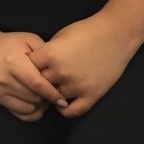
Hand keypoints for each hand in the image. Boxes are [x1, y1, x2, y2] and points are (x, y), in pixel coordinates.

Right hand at [0, 30, 65, 121]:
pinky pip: (19, 114)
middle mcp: (5, 79)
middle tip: (54, 94)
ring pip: (28, 108)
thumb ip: (45, 53)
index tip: (63, 100)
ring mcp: (0, 91)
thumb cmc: (10, 43)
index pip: (36, 84)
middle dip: (47, 99)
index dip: (51, 94)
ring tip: (44, 97)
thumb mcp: (29, 40)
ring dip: (40, 106)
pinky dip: (31, 113)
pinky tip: (36, 105)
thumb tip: (58, 73)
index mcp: (15, 62)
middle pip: (34, 98)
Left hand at [26, 14, 140, 118]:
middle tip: (43, 79)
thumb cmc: (86, 31)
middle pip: (39, 83)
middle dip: (40, 81)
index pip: (29, 67)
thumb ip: (47, 52)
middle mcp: (61, 73)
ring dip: (53, 93)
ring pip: (54, 97)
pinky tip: (62, 103)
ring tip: (54, 89)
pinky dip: (65, 110)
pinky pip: (72, 111)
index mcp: (50, 55)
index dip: (30, 66)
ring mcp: (77, 86)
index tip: (33, 67)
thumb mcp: (59, 36)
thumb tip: (38, 66)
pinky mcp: (91, 96)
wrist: (115, 35)